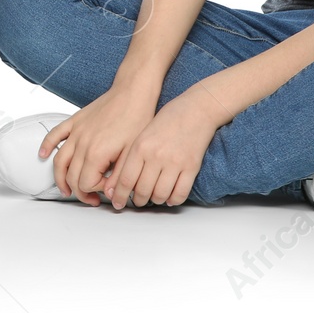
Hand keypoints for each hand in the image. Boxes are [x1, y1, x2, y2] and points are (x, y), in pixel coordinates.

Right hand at [41, 86, 158, 206]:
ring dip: (59, 178)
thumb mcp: (132, 154)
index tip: (107, 189)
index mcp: (96, 153)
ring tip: (66, 190)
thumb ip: (119, 178)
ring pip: (58, 161)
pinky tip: (42, 155)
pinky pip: (55, 135)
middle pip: (70, 176)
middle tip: (92, 198)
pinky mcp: (75, 121)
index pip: (85, 183)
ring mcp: (76, 132)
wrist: (132, 92)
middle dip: (79, 191)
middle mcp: (81, 143)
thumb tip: (111, 196)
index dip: (95, 191)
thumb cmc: (137, 119)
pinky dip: (46, 146)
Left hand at [103, 87, 220, 211]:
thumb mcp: (142, 133)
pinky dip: (173, 200)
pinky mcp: (191, 167)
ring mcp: (175, 162)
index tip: (117, 203)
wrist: (196, 109)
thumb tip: (120, 183)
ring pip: (160, 195)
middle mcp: (156, 156)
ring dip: (156, 201)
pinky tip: (170, 197)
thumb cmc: (168, 119)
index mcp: (140, 146)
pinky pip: (180, 194)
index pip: (125, 180)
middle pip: (142, 191)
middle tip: (137, 201)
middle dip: (138, 200)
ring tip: (154, 197)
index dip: (119, 195)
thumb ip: (132, 156)